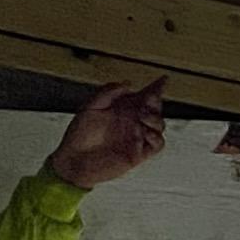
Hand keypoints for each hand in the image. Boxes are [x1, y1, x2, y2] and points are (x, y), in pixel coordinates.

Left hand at [48, 78, 167, 191]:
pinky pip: (158, 144)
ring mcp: (136, 137)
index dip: (156, 87)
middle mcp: (132, 121)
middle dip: (156, 102)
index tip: (164, 78)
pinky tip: (144, 132)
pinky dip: (157, 137)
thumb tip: (129, 85)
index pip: (144, 95)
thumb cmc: (78, 135)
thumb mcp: (89, 106)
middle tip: (147, 100)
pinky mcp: (139, 153)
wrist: (74, 161)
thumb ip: (108, 91)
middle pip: (155, 108)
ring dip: (155, 118)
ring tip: (142, 117)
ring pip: (160, 124)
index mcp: (122, 109)